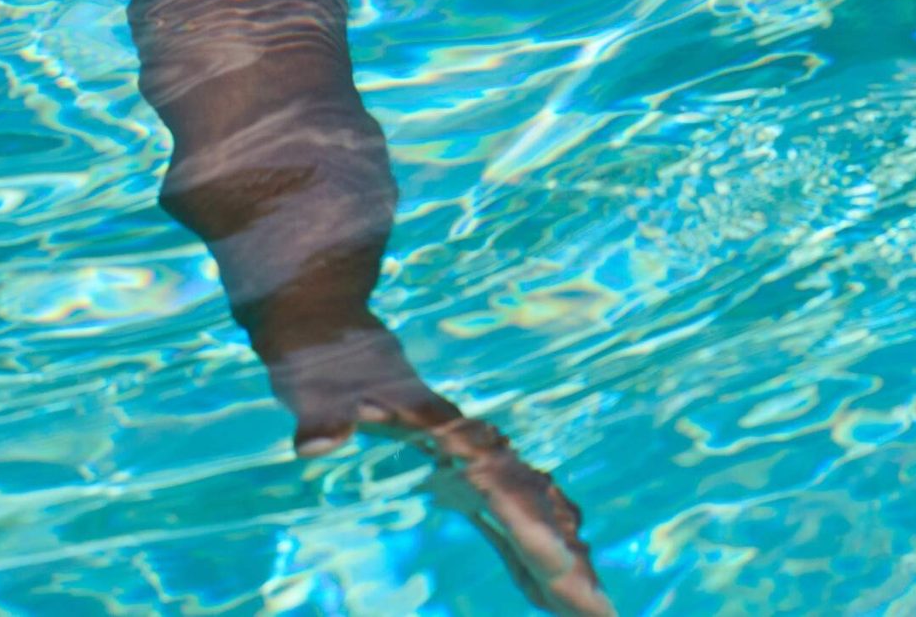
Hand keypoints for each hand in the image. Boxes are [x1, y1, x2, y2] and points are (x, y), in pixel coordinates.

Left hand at [266, 324, 615, 616]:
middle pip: (533, 513)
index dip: (537, 533)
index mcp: (447, 433)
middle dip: (569, 565)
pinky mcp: (454, 470)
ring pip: (530, 518)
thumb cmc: (321, 359)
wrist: (328, 326)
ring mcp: (468, 460)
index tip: (569, 567)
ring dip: (561, 565)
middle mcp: (471, 449)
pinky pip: (504, 519)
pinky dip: (528, 556)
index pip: (503, 491)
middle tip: (603, 616)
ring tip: (593, 613)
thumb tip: (312, 446)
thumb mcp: (315, 389)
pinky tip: (542, 590)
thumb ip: (321, 417)